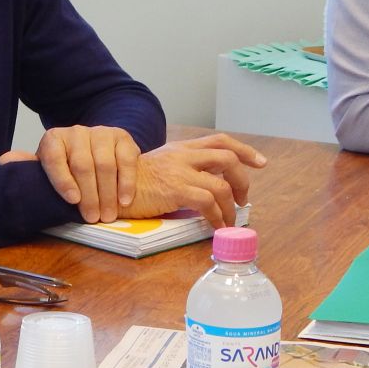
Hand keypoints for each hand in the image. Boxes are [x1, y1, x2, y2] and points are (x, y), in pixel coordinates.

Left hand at [34, 125, 142, 222]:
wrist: (102, 154)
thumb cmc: (69, 170)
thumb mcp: (49, 170)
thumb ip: (30, 168)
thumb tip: (4, 162)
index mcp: (54, 140)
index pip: (54, 158)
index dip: (62, 180)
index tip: (72, 200)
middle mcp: (76, 132)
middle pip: (83, 164)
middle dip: (89, 195)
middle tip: (92, 218)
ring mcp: (101, 132)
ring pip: (105, 164)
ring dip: (107, 194)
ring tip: (108, 215)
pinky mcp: (122, 137)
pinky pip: (126, 160)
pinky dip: (126, 183)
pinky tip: (125, 200)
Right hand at [123, 134, 265, 227]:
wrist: (108, 187)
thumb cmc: (133, 182)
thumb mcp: (161, 165)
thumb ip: (184, 168)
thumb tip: (211, 183)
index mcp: (182, 148)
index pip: (220, 141)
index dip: (244, 150)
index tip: (260, 162)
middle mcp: (183, 155)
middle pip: (227, 158)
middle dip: (242, 180)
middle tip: (242, 199)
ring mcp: (179, 172)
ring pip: (220, 185)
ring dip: (231, 207)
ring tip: (229, 220)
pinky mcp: (174, 190)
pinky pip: (207, 203)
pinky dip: (217, 217)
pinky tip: (215, 226)